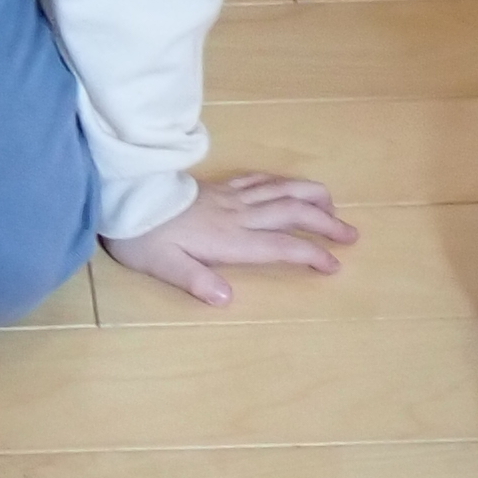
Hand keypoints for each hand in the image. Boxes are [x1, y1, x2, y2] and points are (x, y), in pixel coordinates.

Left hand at [105, 172, 358, 307]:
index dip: (311, 254)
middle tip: (352, 235)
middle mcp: (238, 215)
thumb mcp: (162, 266)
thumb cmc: (142, 236)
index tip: (334, 265)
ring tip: (333, 206)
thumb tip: (226, 298)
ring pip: (281, 189)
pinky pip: (258, 179)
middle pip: (292, 212)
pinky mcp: (219, 187)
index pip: (281, 246)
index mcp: (230, 239)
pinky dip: (281, 181)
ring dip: (312, 196)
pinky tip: (290, 185)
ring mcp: (230, 197)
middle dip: (326, 223)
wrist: (124, 196)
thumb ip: (195, 281)